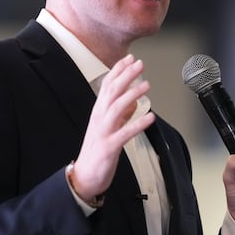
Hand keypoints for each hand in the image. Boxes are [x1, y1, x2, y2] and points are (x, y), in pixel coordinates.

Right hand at [69, 54, 155, 202]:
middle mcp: (99, 118)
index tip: (130, 58)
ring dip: (132, 95)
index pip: (107, 85)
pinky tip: (150, 117)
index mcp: (99, 111)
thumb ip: (121, 114)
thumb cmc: (97, 150)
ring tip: (147, 85)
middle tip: (139, 63)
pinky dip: (138, 124)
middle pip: (112, 91)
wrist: (84, 176)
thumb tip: (135, 102)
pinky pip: (125, 133)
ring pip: (117, 108)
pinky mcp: (109, 146)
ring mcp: (104, 131)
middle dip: (126, 76)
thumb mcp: (109, 127)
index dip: (118, 70)